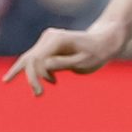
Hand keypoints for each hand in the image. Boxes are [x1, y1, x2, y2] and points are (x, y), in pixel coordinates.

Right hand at [5, 21, 127, 94]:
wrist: (102, 42)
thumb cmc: (95, 53)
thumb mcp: (83, 62)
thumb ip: (63, 63)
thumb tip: (44, 66)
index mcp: (58, 39)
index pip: (36, 59)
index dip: (34, 76)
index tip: (40, 91)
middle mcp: (49, 36)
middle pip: (30, 58)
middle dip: (31, 77)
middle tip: (38, 95)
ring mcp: (47, 39)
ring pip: (29, 58)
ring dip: (31, 76)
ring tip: (38, 93)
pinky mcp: (48, 45)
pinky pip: (35, 59)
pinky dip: (36, 72)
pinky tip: (53, 81)